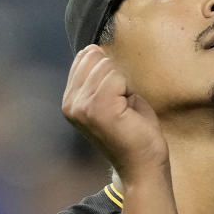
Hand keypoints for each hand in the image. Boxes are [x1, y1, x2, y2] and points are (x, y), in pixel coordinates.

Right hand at [62, 45, 167, 180]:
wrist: (142, 164)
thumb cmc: (133, 131)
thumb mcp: (110, 97)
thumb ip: (98, 77)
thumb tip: (94, 49)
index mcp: (70, 99)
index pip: (86, 56)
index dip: (110, 72)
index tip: (116, 98)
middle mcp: (70, 102)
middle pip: (96, 57)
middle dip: (117, 76)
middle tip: (122, 105)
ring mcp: (82, 106)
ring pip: (107, 66)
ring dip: (124, 85)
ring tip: (125, 110)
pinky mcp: (98, 108)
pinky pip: (117, 77)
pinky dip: (130, 90)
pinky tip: (128, 112)